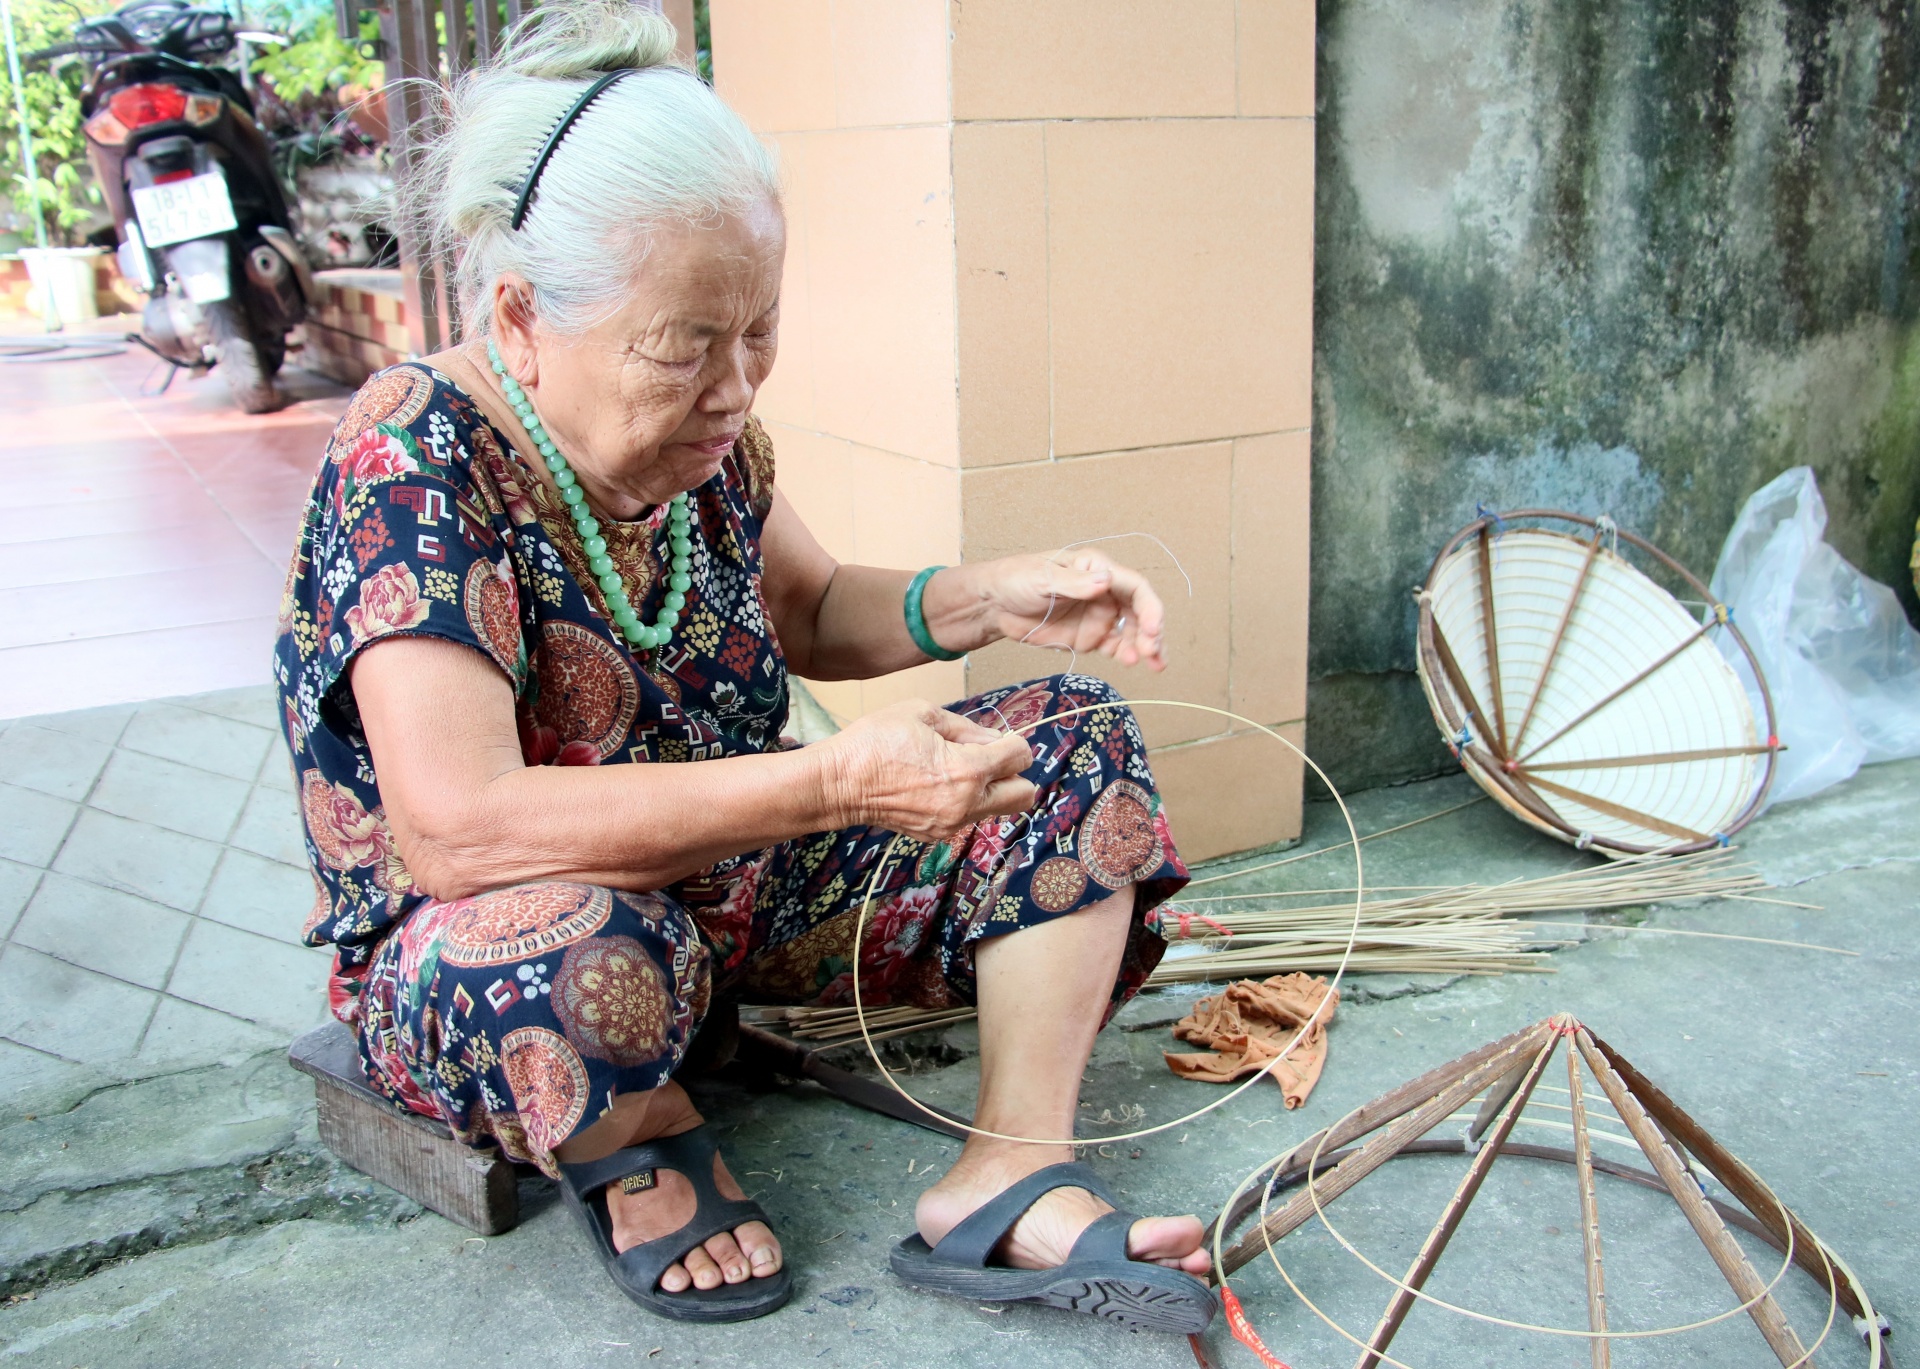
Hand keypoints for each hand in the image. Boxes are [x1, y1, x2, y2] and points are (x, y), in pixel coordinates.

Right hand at [815, 700, 1036, 841]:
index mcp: (967, 771)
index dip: (1013, 741)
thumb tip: (992, 738)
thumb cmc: (875, 742)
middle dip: (1014, 773)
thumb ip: (966, 726)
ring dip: (990, 789)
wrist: (839, 783)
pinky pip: (967, 817)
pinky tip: (936, 785)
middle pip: (1023, 795)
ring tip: (956, 770)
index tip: (996, 738)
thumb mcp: (922, 713)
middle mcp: (966, 804)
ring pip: (997, 809)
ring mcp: (951, 823)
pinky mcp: (935, 834)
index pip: (1020, 757)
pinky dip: (965, 801)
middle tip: (988, 758)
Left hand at [965, 549, 1167, 670]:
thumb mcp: (1043, 577)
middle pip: (1139, 612)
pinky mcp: (1088, 636)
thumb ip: (1075, 582)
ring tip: (1150, 664)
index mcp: (1096, 569)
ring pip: (1131, 631)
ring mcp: (1098, 615)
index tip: (1153, 628)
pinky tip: (1129, 662)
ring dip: (1143, 647)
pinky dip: (1125, 654)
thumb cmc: (1016, 579)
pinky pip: (1114, 646)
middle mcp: (1104, 591)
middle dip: (1150, 632)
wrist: (994, 605)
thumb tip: (1106, 580)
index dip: (1149, 607)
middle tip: (1152, 652)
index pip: (1134, 587)